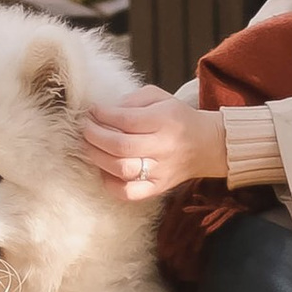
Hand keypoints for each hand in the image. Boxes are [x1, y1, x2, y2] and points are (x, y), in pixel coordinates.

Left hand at [78, 92, 226, 199]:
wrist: (208, 145)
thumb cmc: (178, 118)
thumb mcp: (160, 97)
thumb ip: (132, 100)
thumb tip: (105, 111)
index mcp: (165, 121)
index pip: (127, 119)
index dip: (103, 115)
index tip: (92, 111)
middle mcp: (163, 147)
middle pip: (121, 146)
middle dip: (95, 136)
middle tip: (84, 128)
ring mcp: (161, 171)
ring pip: (122, 170)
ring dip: (97, 157)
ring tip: (88, 145)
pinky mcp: (158, 188)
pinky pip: (129, 193)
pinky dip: (110, 183)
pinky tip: (103, 169)